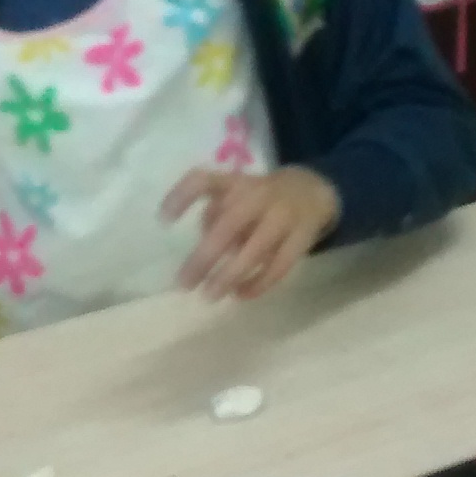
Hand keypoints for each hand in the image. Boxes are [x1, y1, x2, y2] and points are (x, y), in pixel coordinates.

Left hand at [161, 164, 340, 301]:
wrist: (312, 191)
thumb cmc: (258, 198)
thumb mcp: (235, 193)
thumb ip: (214, 215)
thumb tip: (200, 256)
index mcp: (235, 182)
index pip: (203, 181)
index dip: (182, 197)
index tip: (163, 221)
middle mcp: (258, 195)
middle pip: (228, 226)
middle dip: (204, 258)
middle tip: (184, 283)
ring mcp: (282, 216)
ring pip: (255, 250)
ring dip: (229, 275)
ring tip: (209, 295)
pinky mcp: (301, 237)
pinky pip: (279, 265)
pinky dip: (258, 283)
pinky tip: (240, 294)